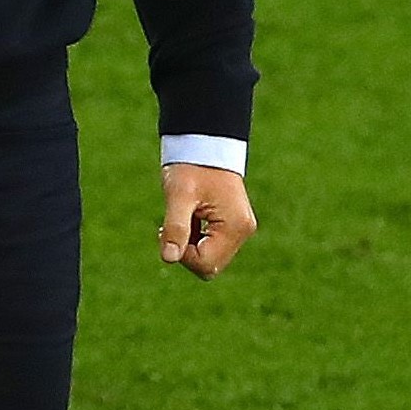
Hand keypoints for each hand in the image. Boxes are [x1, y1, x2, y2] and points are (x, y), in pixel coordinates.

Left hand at [159, 161, 255, 278]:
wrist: (204, 143)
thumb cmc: (191, 166)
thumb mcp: (179, 195)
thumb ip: (175, 228)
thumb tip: (169, 259)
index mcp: (235, 226)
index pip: (206, 264)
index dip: (181, 254)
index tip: (167, 230)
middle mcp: (243, 231)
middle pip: (210, 266)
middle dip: (186, 252)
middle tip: (170, 225)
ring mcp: (240, 229)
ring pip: (210, 258)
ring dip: (190, 245)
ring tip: (182, 216)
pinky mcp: (233, 225)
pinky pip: (212, 246)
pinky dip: (195, 238)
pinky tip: (189, 217)